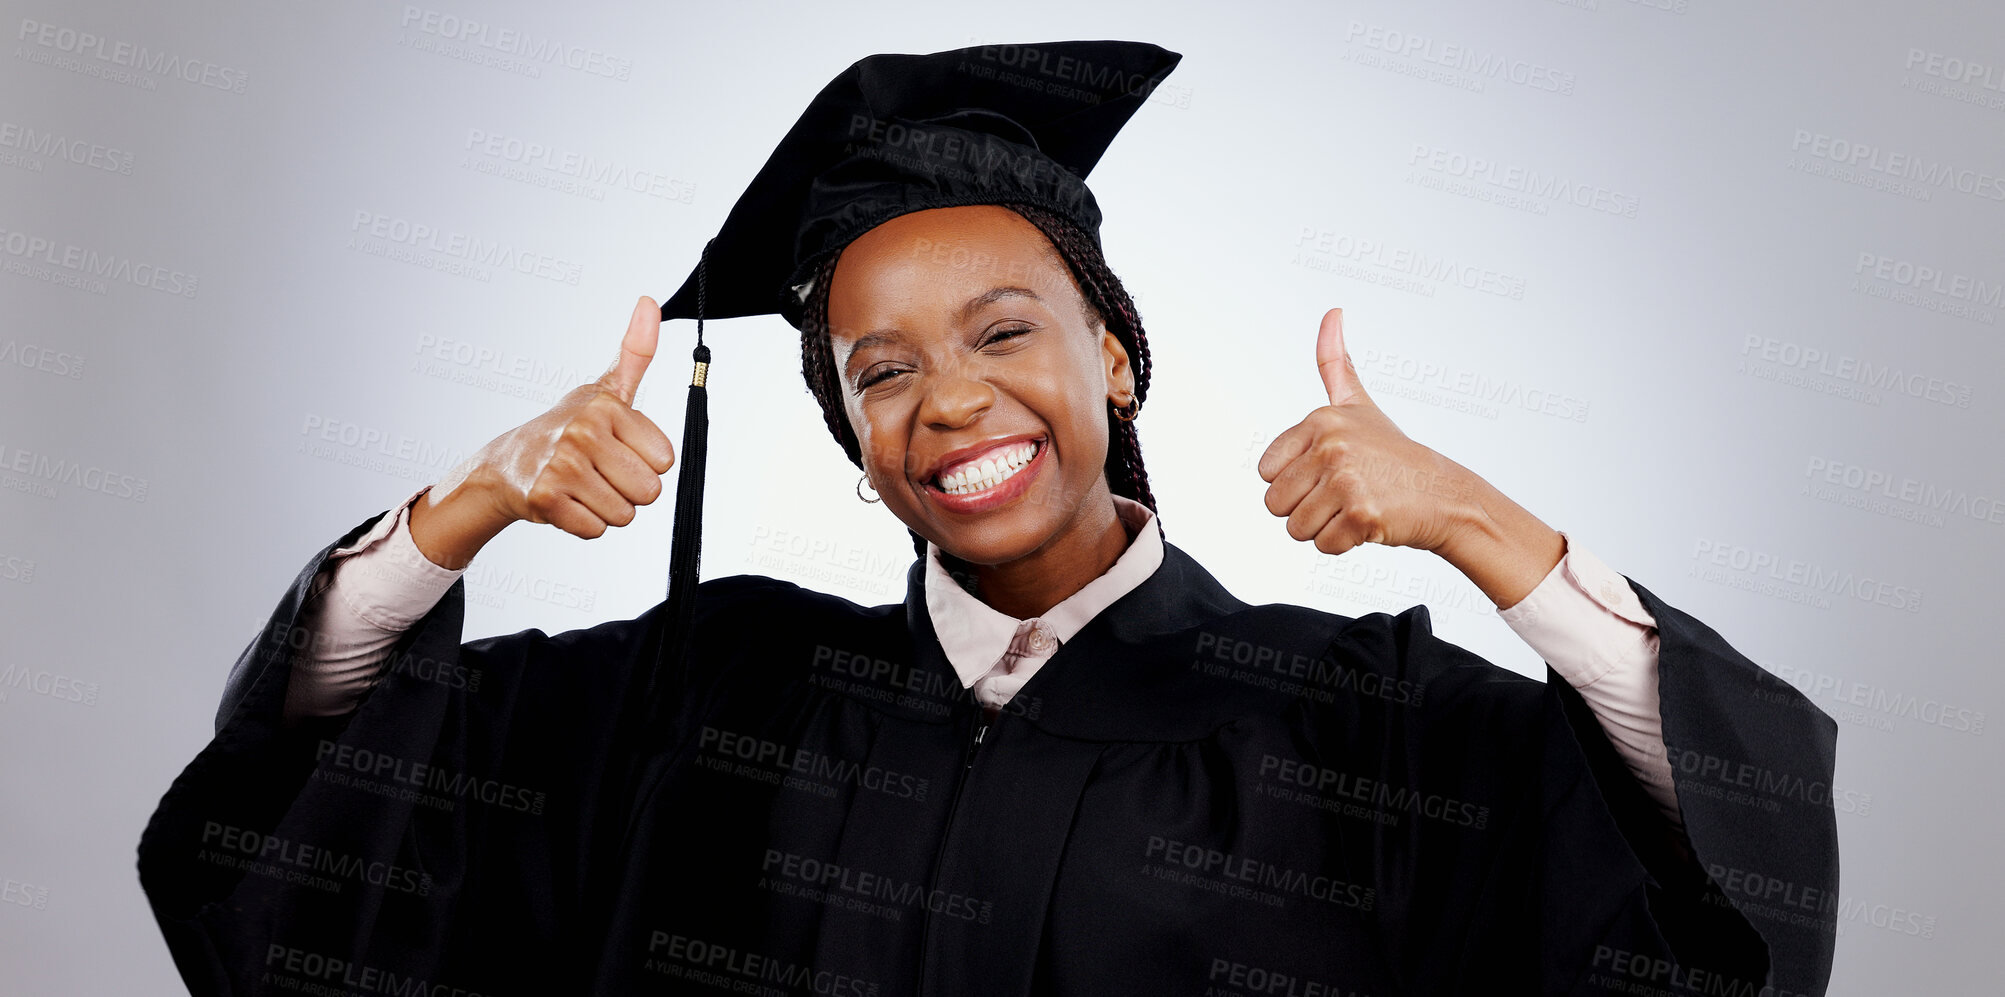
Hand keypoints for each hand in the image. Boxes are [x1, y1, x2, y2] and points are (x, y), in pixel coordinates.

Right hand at [411, 297, 676, 566]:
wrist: (506, 464)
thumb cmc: (567, 427)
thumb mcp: (605, 389)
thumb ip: (636, 351)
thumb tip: (650, 302)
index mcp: (607, 407)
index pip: (665, 461)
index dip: (645, 463)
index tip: (617, 449)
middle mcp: (584, 432)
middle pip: (649, 491)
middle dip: (628, 490)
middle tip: (599, 472)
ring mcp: (563, 466)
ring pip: (624, 514)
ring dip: (607, 508)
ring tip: (581, 486)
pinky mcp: (546, 500)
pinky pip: (596, 530)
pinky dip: (584, 524)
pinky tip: (566, 501)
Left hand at [1255, 308, 1482, 556]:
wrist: (1443, 494)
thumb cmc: (1393, 453)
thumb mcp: (1358, 404)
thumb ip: (1334, 364)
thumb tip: (1333, 312)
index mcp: (1319, 421)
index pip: (1266, 473)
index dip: (1294, 482)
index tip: (1328, 472)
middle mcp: (1331, 446)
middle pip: (1275, 504)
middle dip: (1307, 509)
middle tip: (1344, 495)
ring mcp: (1347, 480)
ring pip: (1296, 529)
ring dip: (1325, 528)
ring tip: (1356, 507)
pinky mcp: (1361, 514)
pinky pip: (1324, 545)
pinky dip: (1345, 544)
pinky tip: (1370, 523)